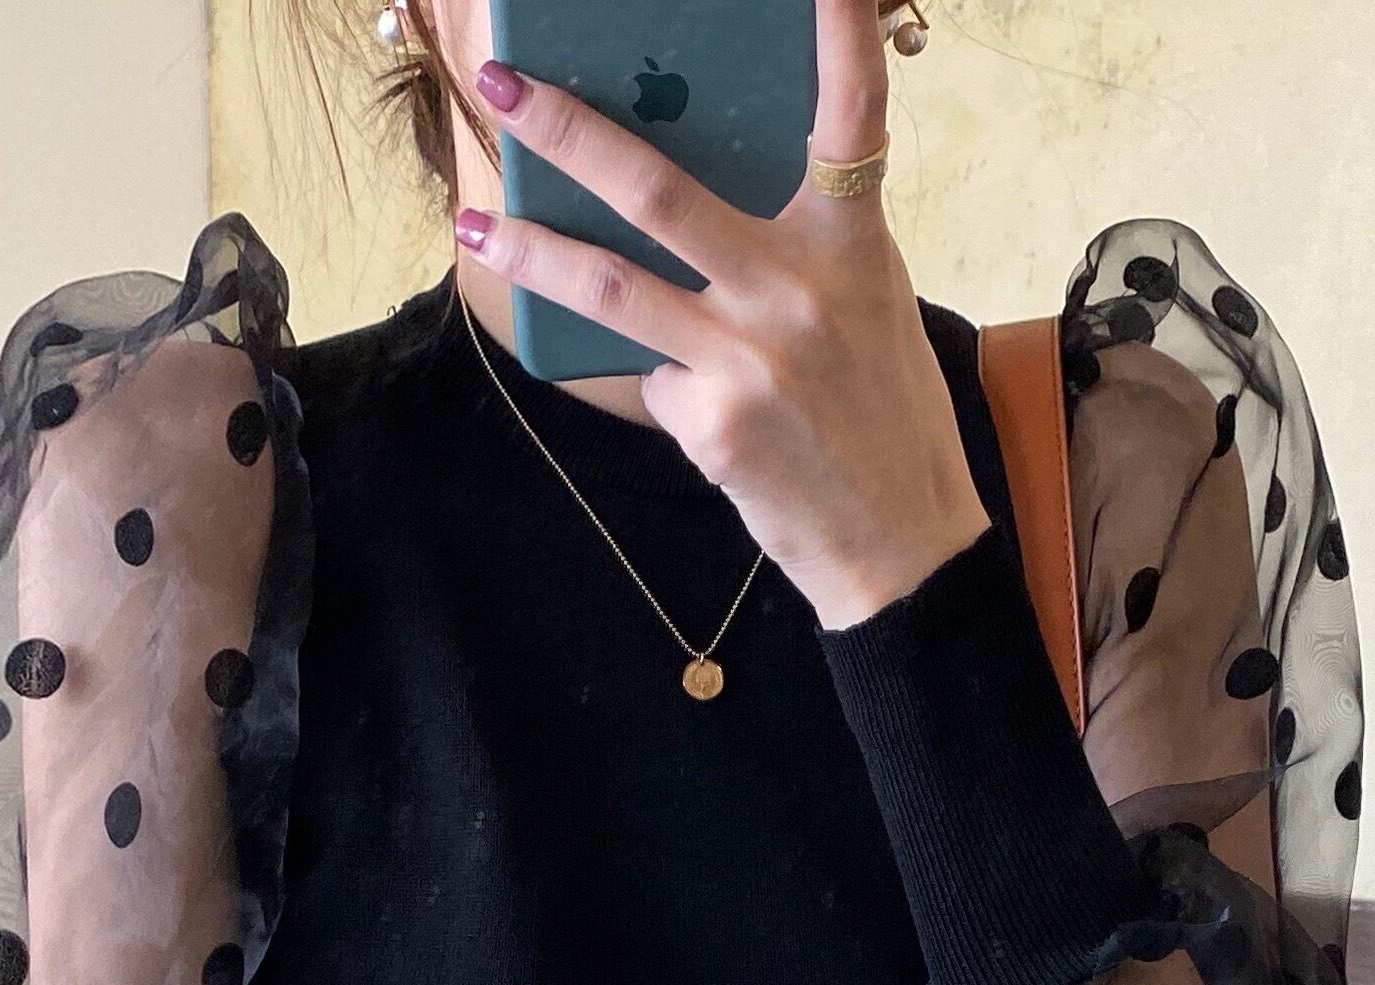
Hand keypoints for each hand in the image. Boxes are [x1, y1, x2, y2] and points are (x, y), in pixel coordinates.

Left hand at [453, 0, 988, 630]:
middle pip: (659, 192)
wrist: (898, 544)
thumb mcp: (865, 304)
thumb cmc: (882, 414)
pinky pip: (645, 373)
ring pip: (611, 285)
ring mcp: (748, 357)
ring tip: (477, 222)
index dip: (839, 36)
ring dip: (532, 248)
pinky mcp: (712, 423)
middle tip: (501, 88)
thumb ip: (799, 243)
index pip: (849, 121)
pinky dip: (638, 368)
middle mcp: (796, 289)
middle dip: (567, 134)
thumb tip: (698, 199)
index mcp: (850, 245)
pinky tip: (646, 377)